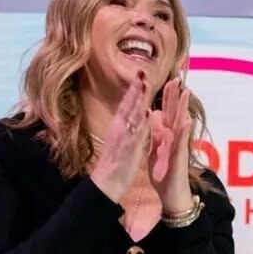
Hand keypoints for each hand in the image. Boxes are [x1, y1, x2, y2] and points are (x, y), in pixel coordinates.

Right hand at [90, 72, 148, 204]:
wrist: (106, 182)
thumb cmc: (115, 164)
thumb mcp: (122, 142)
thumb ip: (130, 129)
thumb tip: (139, 116)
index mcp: (118, 127)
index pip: (127, 104)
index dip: (134, 90)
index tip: (141, 74)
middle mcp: (119, 128)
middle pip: (129, 105)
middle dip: (136, 88)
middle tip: (143, 71)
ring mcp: (123, 137)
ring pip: (132, 114)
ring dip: (139, 99)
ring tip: (145, 84)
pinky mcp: (128, 149)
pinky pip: (136, 134)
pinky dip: (141, 122)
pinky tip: (146, 112)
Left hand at [149, 75, 193, 215]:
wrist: (171, 195)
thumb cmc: (164, 175)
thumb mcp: (156, 150)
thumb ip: (156, 133)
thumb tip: (154, 114)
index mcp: (167, 136)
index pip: (166, 112)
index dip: (167, 97)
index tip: (167, 81)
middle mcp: (175, 139)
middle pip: (175, 114)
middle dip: (176, 97)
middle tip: (177, 79)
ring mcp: (178, 148)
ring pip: (181, 124)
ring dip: (183, 109)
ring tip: (186, 93)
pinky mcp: (179, 158)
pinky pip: (182, 143)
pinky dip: (184, 132)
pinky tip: (186, 120)